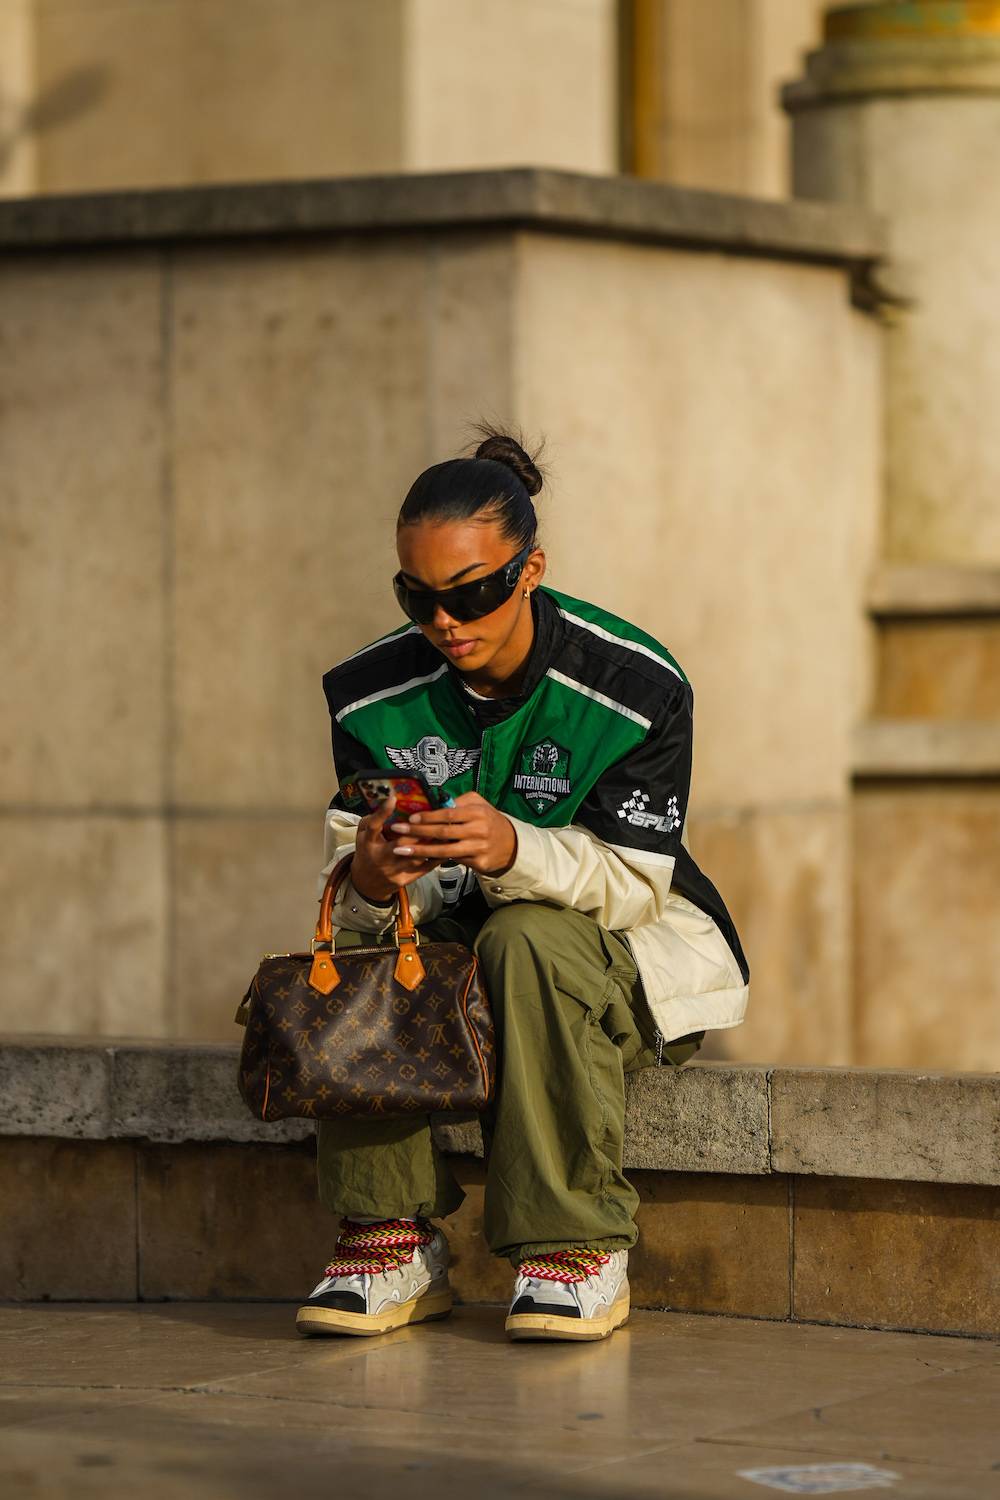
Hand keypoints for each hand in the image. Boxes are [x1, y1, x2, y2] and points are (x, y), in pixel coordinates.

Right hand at [350, 791, 444, 901]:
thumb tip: (388, 803)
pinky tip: (445, 847)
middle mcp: (381, 857)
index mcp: (368, 843)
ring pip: (417, 856)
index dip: (383, 812)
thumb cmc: (367, 852)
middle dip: (417, 830)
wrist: (367, 882)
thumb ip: (373, 819)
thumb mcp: (363, 834)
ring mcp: (393, 870)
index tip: (393, 798)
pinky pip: (424, 868)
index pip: (374, 826)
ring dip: (432, 844)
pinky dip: (436, 857)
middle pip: (401, 843)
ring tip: (444, 831)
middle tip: (432, 817)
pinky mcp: (405, 879)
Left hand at [389, 792, 516, 876]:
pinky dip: (434, 860)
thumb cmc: (488, 820)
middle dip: (417, 832)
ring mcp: (478, 849)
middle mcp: (478, 830)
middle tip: (397, 831)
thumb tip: (435, 801)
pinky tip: (417, 859)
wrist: (510, 844)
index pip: (448, 814)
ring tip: (400, 850)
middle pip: (443, 833)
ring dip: (420, 851)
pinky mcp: (478, 863)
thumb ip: (459, 801)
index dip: (428, 816)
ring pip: (444, 851)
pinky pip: (452, 861)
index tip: (410, 818)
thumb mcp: (479, 804)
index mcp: (477, 813)